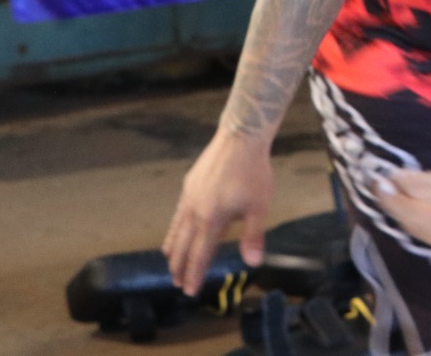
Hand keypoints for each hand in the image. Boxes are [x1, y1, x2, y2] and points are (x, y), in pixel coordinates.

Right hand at [163, 131, 273, 295]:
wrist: (240, 139)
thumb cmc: (254, 173)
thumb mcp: (259, 206)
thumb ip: (253, 236)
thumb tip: (252, 263)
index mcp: (211, 220)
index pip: (200, 254)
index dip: (195, 274)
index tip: (189, 291)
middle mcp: (194, 211)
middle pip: (182, 246)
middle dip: (179, 267)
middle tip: (177, 283)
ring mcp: (189, 197)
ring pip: (175, 230)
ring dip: (173, 249)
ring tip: (170, 262)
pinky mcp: (188, 186)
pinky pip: (177, 214)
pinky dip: (174, 229)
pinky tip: (177, 230)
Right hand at [375, 169, 430, 262]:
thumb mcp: (410, 214)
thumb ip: (392, 198)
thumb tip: (377, 181)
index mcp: (424, 179)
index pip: (396, 175)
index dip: (385, 189)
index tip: (381, 205)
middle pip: (411, 184)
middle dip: (400, 198)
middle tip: (396, 219)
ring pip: (424, 195)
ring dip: (415, 206)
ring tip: (412, 226)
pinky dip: (429, 214)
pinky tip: (430, 227)